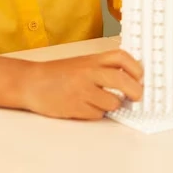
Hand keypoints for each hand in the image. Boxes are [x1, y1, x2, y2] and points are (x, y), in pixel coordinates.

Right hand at [20, 49, 142, 119]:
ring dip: (113, 106)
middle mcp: (88, 73)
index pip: (121, 57)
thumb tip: (130, 78)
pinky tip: (88, 107)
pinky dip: (97, 113)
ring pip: (112, 103)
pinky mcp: (75, 108)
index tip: (141, 76)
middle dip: (135, 91)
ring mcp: (82, 91)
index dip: (135, 67)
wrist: (31, 82)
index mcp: (92, 59)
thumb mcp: (82, 62)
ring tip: (105, 102)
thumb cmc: (57, 73)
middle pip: (122, 81)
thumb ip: (102, 67)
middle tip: (137, 97)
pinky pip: (97, 115)